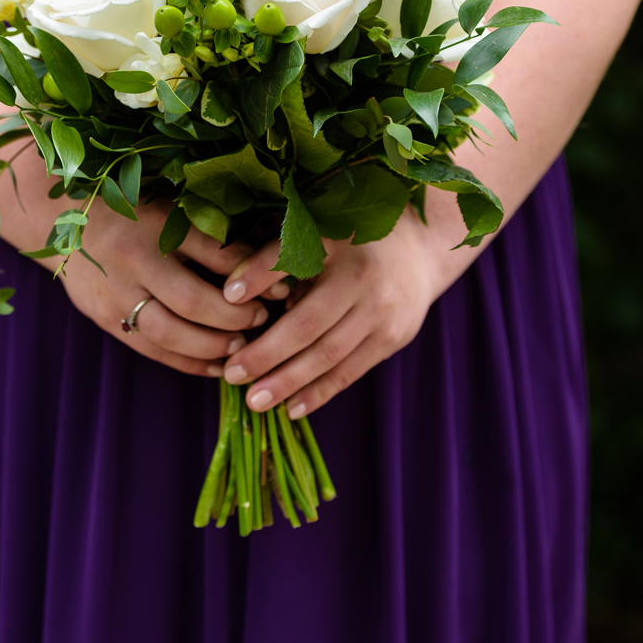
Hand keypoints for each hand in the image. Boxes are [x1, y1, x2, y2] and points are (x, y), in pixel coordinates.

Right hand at [58, 200, 269, 377]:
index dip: (256, 276)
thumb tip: (268, 256)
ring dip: (214, 345)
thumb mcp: (169, 204)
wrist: (60, 216)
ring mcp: (114, 290)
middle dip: (237, 317)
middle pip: (194, 301)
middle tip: (264, 318)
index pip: (218, 254)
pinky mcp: (102, 315)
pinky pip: (151, 348)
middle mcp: (133, 257)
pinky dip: (187, 362)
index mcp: (156, 221)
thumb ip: (210, 228)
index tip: (283, 286)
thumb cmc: (130, 208)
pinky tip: (214, 365)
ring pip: (171, 332)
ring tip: (241, 345)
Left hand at [215, 211, 460, 419]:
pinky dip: (320, 392)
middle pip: (308, 324)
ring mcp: (382, 314)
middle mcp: (363, 281)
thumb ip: (274, 257)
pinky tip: (292, 408)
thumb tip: (230, 294)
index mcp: (338, 246)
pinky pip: (350, 371)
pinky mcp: (392, 339)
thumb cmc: (348, 243)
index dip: (259, 276)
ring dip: (289, 382)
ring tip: (255, 401)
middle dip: (267, 353)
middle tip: (232, 373)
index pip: (291, 259)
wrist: (418, 252)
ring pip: (329, 355)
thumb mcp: (315, 233)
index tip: (225, 297)